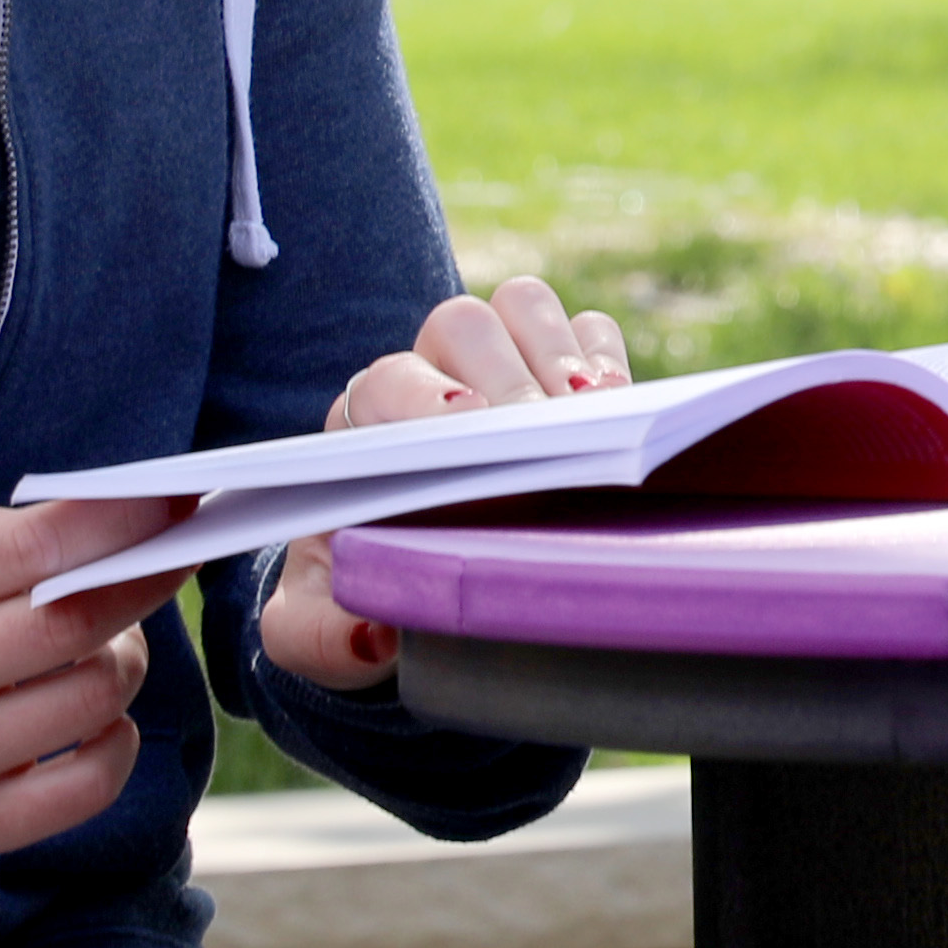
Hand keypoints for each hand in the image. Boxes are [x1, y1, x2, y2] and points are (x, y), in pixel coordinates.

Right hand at [0, 498, 193, 862]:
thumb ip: (18, 537)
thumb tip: (140, 519)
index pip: (30, 551)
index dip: (119, 524)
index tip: (177, 501)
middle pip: (68, 626)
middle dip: (141, 585)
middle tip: (170, 563)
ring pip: (91, 702)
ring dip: (125, 664)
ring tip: (108, 650)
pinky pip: (89, 786)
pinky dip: (118, 744)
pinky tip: (101, 722)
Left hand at [261, 276, 632, 696]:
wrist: (411, 583)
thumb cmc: (363, 596)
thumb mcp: (321, 633)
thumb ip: (323, 640)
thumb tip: (371, 635)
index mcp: (365, 428)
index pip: (387, 381)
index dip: (425, 393)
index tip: (467, 422)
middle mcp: (430, 379)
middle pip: (464, 324)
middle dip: (510, 374)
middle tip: (550, 429)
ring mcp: (498, 367)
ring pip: (525, 307)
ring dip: (562, 351)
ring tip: (597, 415)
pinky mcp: (563, 373)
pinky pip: (591, 329)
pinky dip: (610, 357)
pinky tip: (625, 410)